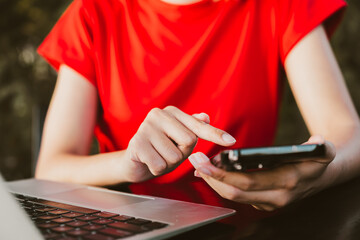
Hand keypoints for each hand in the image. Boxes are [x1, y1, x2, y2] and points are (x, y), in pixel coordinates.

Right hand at [123, 106, 235, 181]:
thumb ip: (192, 128)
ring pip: (175, 156)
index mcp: (172, 112)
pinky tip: (148, 161)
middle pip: (189, 141)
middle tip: (167, 151)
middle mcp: (158, 114)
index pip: (198, 125)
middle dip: (181, 153)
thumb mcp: (178, 140)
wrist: (133, 162)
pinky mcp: (136, 143)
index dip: (215, 134)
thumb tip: (206, 117)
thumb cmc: (159, 149)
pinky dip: (157, 169)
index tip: (232, 141)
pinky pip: (160, 165)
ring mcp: (146, 127)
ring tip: (157, 156)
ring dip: (168, 163)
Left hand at [189, 135, 335, 210]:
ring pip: (232, 195)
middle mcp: (274, 198)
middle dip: (210, 177)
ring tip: (198, 164)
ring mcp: (266, 202)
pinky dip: (220, 183)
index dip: (222, 174)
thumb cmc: (318, 161)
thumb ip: (323, 147)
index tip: (204, 161)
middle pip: (233, 192)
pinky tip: (209, 172)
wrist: (321, 177)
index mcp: (285, 183)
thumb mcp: (325, 151)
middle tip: (194, 159)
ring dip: (213, 181)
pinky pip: (236, 194)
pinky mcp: (261, 202)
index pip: (247, 183)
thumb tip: (316, 142)